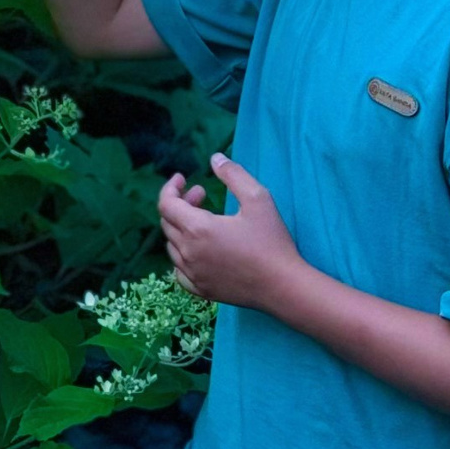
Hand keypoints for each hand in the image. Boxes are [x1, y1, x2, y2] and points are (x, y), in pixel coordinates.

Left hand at [159, 151, 302, 310]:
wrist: (283, 286)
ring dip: (181, 228)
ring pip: (172, 246)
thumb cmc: (272, 242)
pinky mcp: (201, 290)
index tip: (183, 178)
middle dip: (180, 204)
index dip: (171, 187)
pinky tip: (199, 250)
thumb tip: (214, 158)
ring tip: (204, 220)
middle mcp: (188, 253)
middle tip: (202, 194)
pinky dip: (183, 255)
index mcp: (198, 229)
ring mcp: (193, 274)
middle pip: (168, 223)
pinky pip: (179, 270)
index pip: (166, 204)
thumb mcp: (258, 199)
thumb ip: (233, 175)